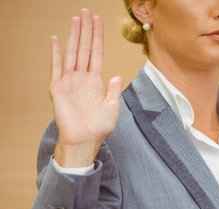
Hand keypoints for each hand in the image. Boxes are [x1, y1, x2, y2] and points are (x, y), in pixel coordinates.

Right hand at [50, 9, 121, 167]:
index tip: (98, 22)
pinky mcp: (58, 88)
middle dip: (86, 31)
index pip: (96, 53)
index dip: (97, 37)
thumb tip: (117, 77)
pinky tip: (55, 40)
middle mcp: (82, 78)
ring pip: (72, 53)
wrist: (85, 140)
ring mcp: (69, 81)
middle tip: (86, 13)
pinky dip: (56, 53)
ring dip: (74, 36)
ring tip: (76, 20)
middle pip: (84, 48)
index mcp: (95, 81)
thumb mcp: (113, 107)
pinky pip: (56, 67)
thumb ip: (114, 91)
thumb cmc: (99, 128)